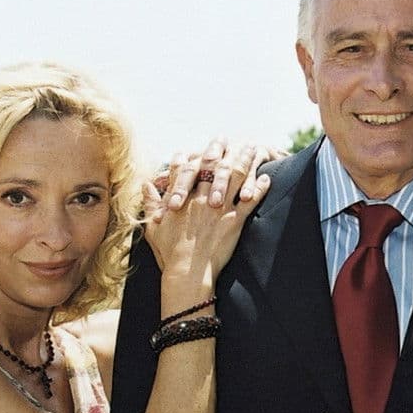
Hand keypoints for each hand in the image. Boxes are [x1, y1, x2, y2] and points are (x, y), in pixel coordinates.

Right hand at [142, 140, 270, 281]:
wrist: (187, 273)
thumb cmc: (169, 254)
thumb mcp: (153, 227)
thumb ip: (150, 204)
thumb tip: (145, 185)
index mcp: (180, 199)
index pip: (183, 168)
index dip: (190, 155)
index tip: (196, 147)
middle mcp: (199, 198)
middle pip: (212, 166)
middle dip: (220, 149)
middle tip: (229, 139)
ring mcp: (218, 208)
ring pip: (234, 177)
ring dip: (245, 160)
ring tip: (253, 149)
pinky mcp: (234, 221)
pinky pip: (250, 201)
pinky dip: (259, 188)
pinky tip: (267, 178)